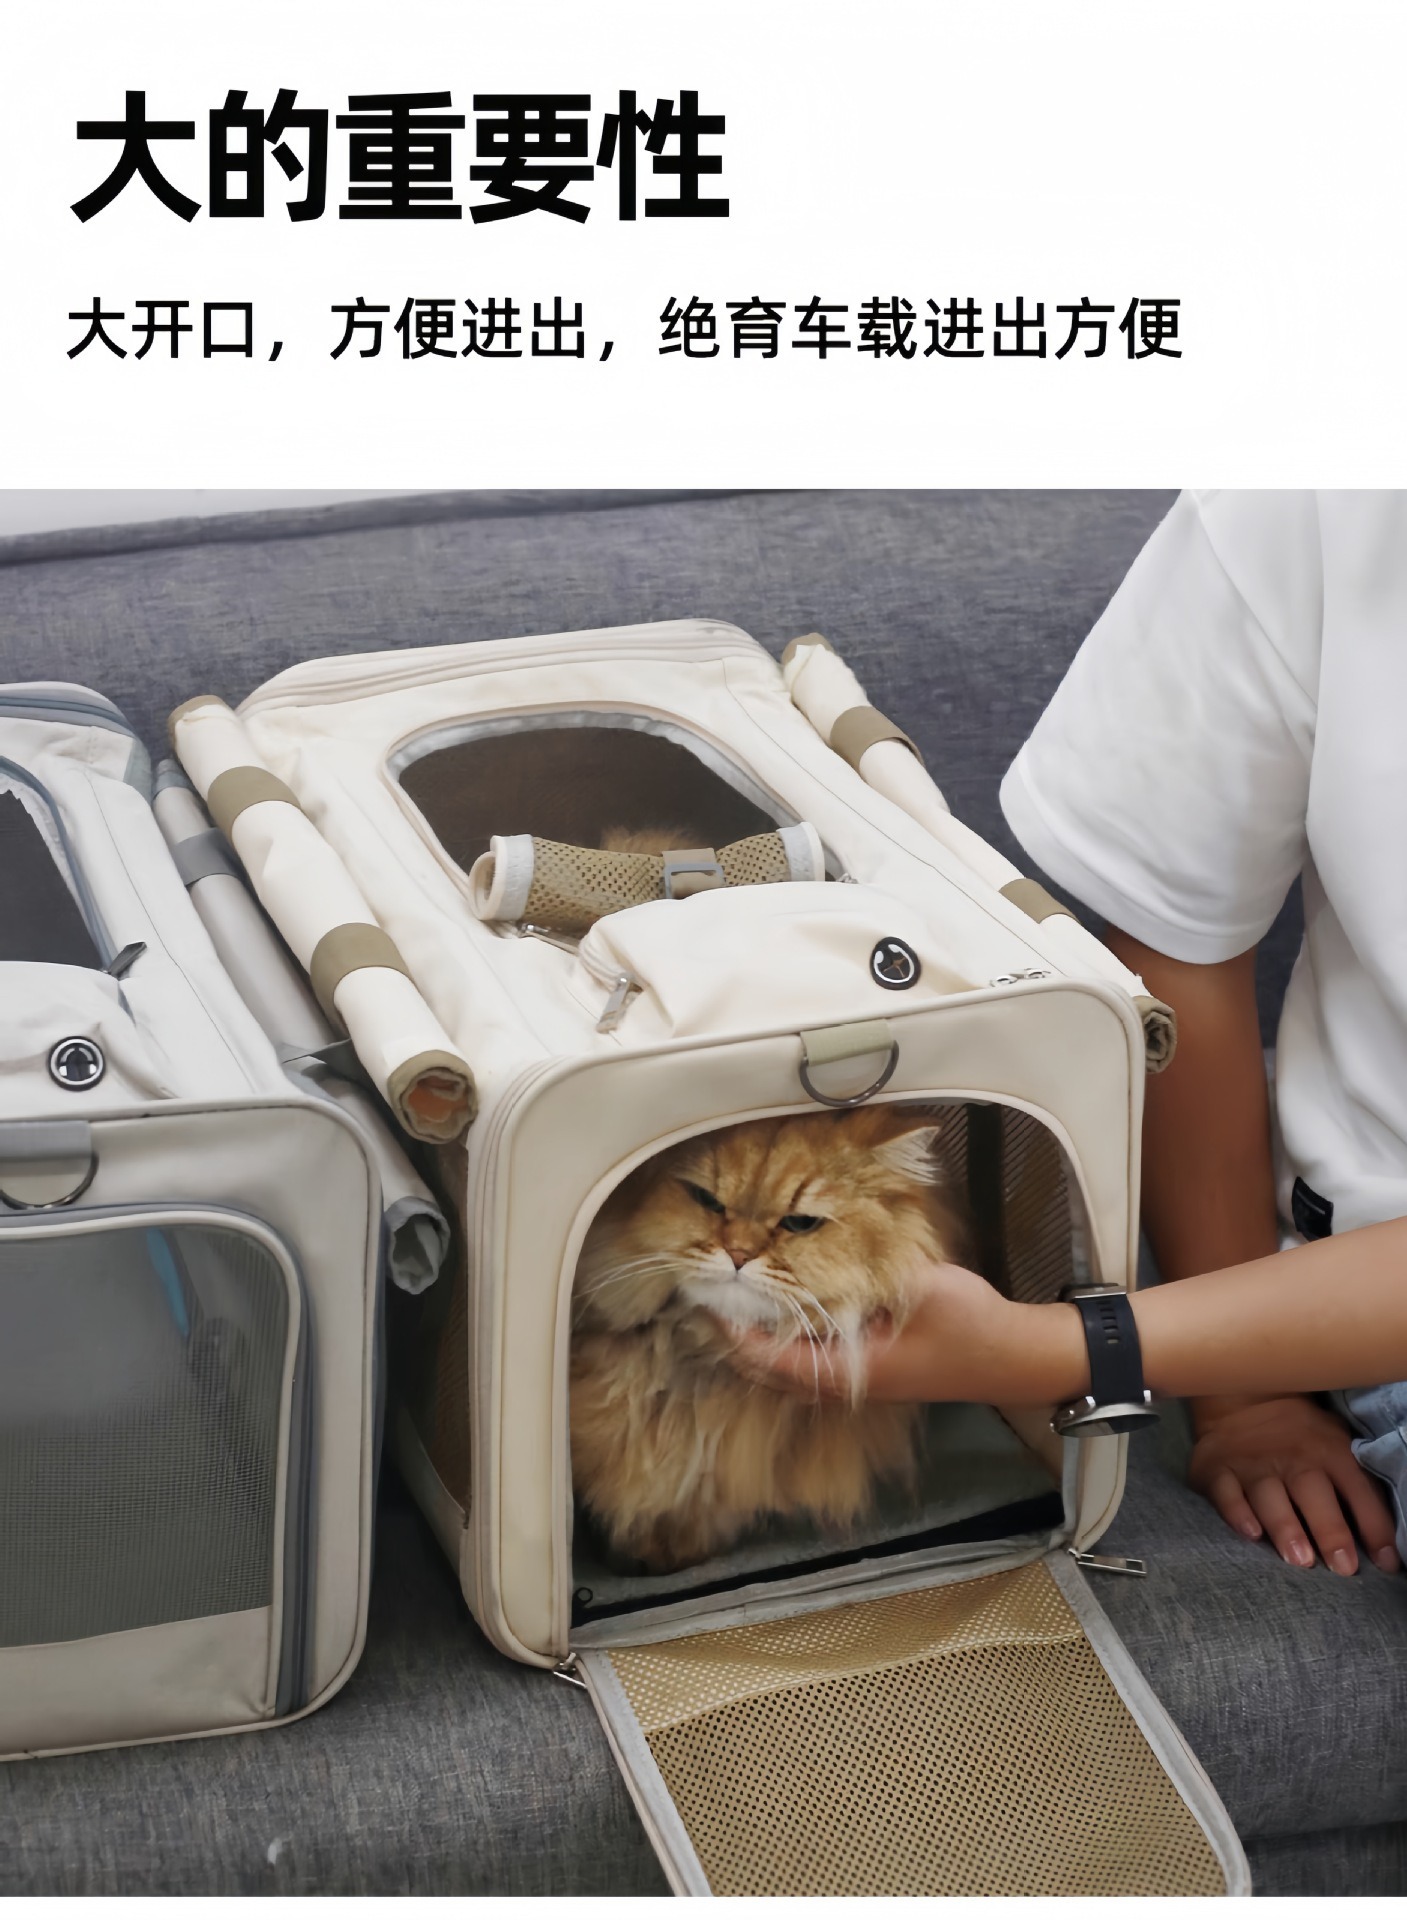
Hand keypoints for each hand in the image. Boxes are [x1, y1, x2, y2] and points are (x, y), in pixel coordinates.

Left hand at [718, 1260, 1082, 1405]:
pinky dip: (786, 1344)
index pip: (769, 1358)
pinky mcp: (872, 1372)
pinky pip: (811, 1364)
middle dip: (736, 1339)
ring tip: (737, 1305)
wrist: (1013, 1357)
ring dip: (759, 1344)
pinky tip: (786, 1313)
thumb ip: (871, 1267)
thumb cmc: (969, 1325)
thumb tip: (824, 1240)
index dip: (734, 1332)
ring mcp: (858, 1382)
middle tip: (711, 1299)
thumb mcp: (920, 1285)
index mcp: (850, 1370)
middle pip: (770, 1373)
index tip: (710, 1300)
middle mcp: (846, 1384)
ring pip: (789, 1371)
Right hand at [1188, 1393, 1399, 1575]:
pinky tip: (1250, 1532)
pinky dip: (1236, 1512)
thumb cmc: (1302, 1437)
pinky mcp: (1217, 1470)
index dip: (1375, 1527)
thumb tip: (1385, 1543)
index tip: (1387, 1563)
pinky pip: (1225, 1492)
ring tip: (1299, 1559)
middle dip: (1329, 1530)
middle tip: (1342, 1567)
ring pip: (1269, 1495)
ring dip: (1285, 1526)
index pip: (1358, 1490)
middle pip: (1312, 1492)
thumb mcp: (1338, 1445)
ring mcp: (1253, 1464)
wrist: (1244, 1400)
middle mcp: (1292, 1458)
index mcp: (1330, 1453)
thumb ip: (1356, 1486)